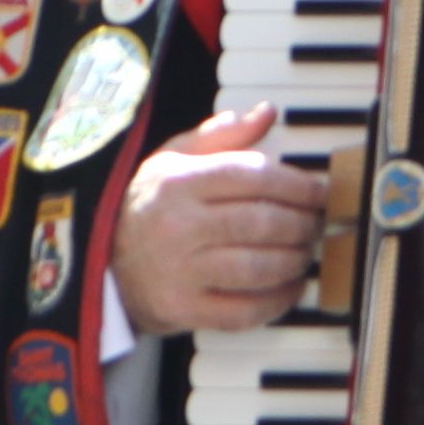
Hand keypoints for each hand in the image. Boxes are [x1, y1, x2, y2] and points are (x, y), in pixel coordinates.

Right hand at [112, 104, 328, 337]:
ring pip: (258, 268)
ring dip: (295, 261)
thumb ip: (222, 135)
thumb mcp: (173, 159)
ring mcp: (181, 272)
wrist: (103, 263)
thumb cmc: (149, 206)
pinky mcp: (184, 310)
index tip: (319, 192)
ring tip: (305, 253)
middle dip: (303, 225)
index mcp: (178, 182)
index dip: (297, 185)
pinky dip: (278, 300)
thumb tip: (267, 113)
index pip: (252, 176)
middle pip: (261, 222)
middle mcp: (178, 226)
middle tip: (318, 225)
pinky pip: (245, 310)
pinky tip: (290, 286)